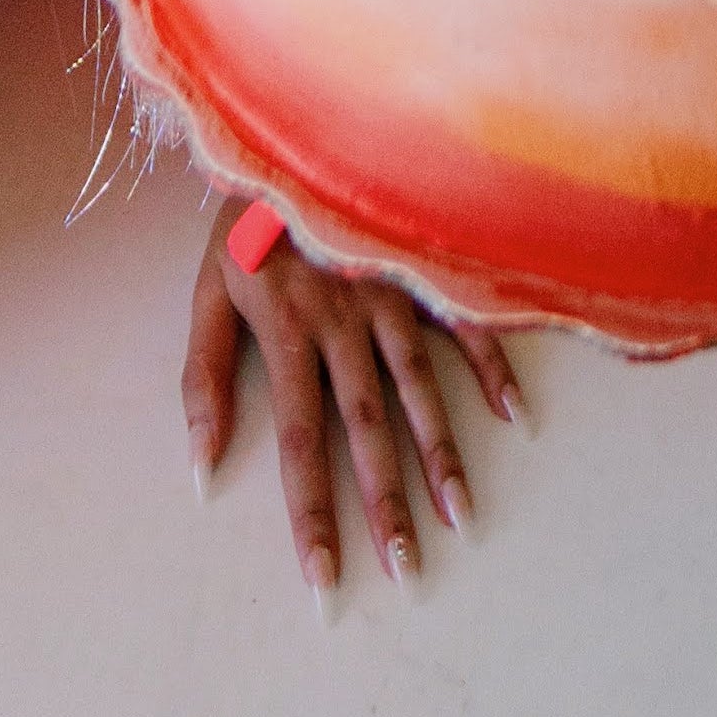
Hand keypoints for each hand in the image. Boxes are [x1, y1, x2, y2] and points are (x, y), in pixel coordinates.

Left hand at [183, 194, 522, 606]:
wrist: (290, 135)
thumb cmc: (245, 224)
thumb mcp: (206, 295)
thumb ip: (204, 380)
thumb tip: (202, 469)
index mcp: (289, 333)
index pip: (300, 445)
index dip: (312, 516)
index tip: (324, 581)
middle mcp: (345, 321)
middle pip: (368, 429)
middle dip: (387, 506)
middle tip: (408, 572)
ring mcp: (391, 292)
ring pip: (421, 388)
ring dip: (442, 456)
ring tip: (463, 518)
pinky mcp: (422, 267)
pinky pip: (463, 323)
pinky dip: (492, 368)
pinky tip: (514, 417)